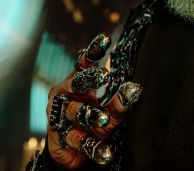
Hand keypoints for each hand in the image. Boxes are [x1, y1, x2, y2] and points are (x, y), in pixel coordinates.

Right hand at [45, 33, 141, 168]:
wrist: (72, 153)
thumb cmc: (92, 124)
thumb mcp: (110, 113)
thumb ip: (120, 102)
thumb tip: (135, 88)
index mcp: (76, 84)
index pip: (84, 64)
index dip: (93, 51)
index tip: (105, 39)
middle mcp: (65, 95)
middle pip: (76, 83)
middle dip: (89, 79)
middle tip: (104, 76)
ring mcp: (59, 115)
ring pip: (76, 112)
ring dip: (91, 116)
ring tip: (105, 121)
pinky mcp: (58, 137)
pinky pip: (77, 140)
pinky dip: (92, 147)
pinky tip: (106, 153)